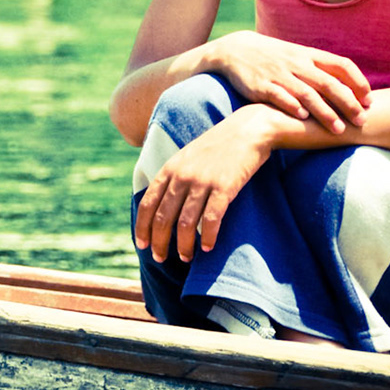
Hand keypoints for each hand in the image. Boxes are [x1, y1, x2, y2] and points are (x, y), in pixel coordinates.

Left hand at [134, 106, 275, 262]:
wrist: (247, 130)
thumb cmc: (217, 146)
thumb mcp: (187, 157)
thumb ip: (173, 177)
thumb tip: (162, 203)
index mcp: (170, 169)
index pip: (148, 203)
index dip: (143, 227)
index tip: (142, 245)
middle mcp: (182, 176)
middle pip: (163, 217)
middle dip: (159, 242)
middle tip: (160, 258)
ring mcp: (203, 181)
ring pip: (186, 223)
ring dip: (184, 245)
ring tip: (185, 258)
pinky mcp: (225, 186)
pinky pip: (212, 218)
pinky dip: (209, 237)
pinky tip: (208, 248)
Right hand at [207, 31, 370, 133]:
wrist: (234, 50)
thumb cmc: (273, 58)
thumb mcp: (297, 56)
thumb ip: (321, 69)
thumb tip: (351, 87)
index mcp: (309, 55)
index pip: (341, 65)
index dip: (358, 82)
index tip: (369, 101)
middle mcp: (297, 64)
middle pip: (328, 83)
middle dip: (348, 103)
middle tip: (362, 120)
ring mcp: (279, 75)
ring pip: (307, 93)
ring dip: (325, 112)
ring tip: (338, 129)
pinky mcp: (261, 85)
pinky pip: (279, 96)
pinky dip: (292, 106)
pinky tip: (302, 117)